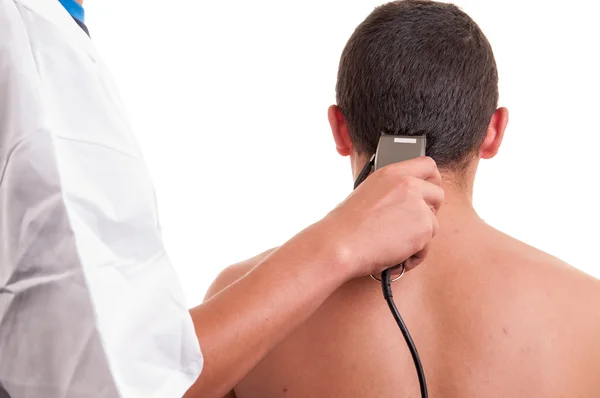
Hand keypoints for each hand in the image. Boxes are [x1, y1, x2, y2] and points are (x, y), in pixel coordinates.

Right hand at [319, 156, 442, 278]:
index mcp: (391, 173)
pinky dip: (413, 256)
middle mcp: (408, 184)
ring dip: (417, 238)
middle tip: (413, 225)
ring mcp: (419, 205)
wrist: (339, 244)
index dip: (431, 179)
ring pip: (433, 224)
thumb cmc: (345, 226)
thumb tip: (404, 205)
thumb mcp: (367, 194)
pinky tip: (394, 257)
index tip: (428, 190)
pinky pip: (427, 246)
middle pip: (438, 194)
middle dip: (429, 212)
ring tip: (392, 247)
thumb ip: (390, 193)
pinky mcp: (425, 227)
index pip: (427, 165)